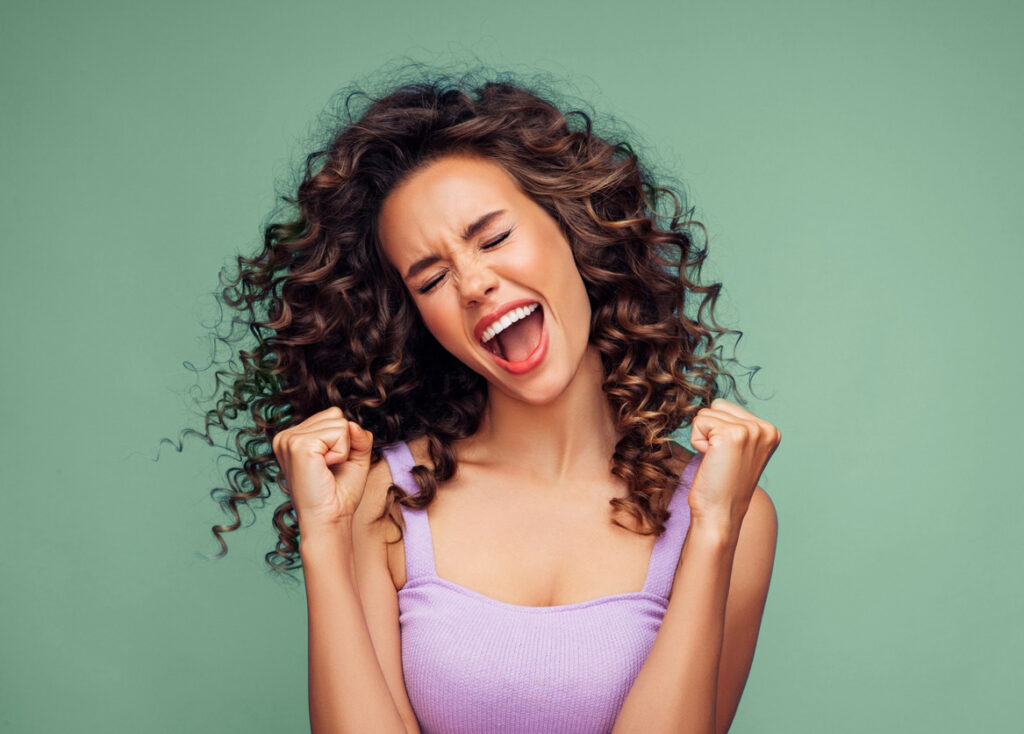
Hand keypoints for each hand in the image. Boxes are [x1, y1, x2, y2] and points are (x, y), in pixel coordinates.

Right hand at [271, 406, 373, 529]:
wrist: (330, 519)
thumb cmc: (339, 494)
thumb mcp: (354, 457)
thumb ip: (358, 435)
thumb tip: (353, 424)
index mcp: (294, 437)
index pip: (331, 415)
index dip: (343, 440)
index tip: (331, 465)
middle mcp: (286, 436)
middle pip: (335, 414)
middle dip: (344, 442)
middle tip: (330, 468)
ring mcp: (290, 439)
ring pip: (339, 422)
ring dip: (343, 449)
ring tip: (327, 469)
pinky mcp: (299, 444)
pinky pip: (339, 432)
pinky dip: (341, 452)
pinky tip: (325, 468)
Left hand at [687, 398, 780, 528]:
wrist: (720, 512)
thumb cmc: (723, 484)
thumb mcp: (740, 450)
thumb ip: (737, 426)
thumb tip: (716, 404)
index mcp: (770, 431)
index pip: (727, 407)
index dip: (718, 432)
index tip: (728, 458)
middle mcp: (765, 428)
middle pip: (717, 406)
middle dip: (710, 431)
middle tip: (721, 460)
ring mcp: (750, 430)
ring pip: (706, 413)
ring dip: (703, 437)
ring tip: (717, 461)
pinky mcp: (732, 435)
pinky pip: (699, 422)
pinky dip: (697, 442)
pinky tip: (711, 461)